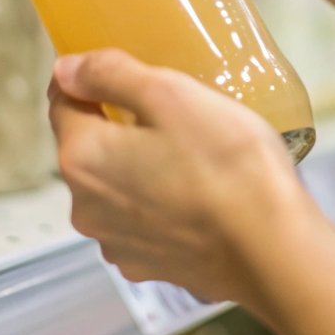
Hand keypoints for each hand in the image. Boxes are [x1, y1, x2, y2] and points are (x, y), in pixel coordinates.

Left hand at [48, 48, 321, 308]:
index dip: (87, 79)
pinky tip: (199, 193)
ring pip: (115, 185)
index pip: (61, 103)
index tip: (121, 69)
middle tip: (170, 108)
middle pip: (88, 147)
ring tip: (191, 151)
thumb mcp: (171, 94)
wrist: (272, 251)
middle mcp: (85, 206)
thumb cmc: (227, 166)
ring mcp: (116, 243)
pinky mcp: (149, 266)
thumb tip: (66, 68)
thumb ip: (111, 75)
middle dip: (118, 124)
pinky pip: (142, 220)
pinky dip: (159, 202)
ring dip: (139, 165)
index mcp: (82, 157)